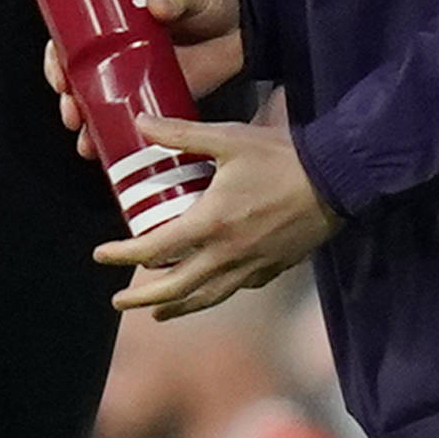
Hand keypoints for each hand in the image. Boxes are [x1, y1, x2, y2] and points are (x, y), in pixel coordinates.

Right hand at [44, 0, 244, 158]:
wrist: (249, 24)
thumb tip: (155, 3)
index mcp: (119, 21)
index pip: (74, 39)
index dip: (58, 57)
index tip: (58, 73)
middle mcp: (122, 52)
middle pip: (80, 78)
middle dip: (69, 98)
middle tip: (71, 111)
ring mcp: (141, 78)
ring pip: (101, 104)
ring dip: (88, 123)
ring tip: (85, 139)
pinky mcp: (163, 99)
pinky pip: (136, 122)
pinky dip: (121, 138)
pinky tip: (111, 151)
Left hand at [93, 116, 337, 319]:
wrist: (337, 180)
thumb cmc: (280, 157)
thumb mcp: (227, 138)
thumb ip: (181, 134)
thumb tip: (140, 124)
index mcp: (210, 224)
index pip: (153, 250)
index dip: (122, 255)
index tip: (101, 255)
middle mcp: (227, 254)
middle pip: (175, 288)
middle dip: (142, 298)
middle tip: (118, 301)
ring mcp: (252, 266)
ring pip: (207, 297)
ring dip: (177, 307)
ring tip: (158, 313)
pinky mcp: (274, 268)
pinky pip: (237, 289)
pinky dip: (215, 294)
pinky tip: (210, 291)